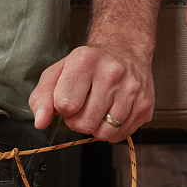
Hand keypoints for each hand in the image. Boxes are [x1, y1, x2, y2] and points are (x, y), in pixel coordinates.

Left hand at [28, 42, 153, 141]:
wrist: (124, 51)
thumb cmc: (87, 65)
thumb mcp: (57, 73)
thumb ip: (42, 98)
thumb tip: (41, 122)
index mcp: (86, 61)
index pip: (65, 104)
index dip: (62, 108)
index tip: (68, 99)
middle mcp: (112, 73)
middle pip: (84, 124)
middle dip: (78, 121)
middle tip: (83, 106)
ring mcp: (132, 90)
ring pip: (104, 133)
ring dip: (96, 126)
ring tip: (98, 108)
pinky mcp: (145, 105)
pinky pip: (120, 135)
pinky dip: (112, 130)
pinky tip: (112, 111)